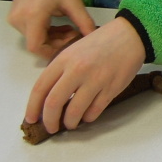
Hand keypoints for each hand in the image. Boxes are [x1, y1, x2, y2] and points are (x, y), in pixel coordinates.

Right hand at [7, 0, 96, 58]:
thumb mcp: (73, 2)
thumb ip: (84, 22)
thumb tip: (94, 37)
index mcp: (32, 15)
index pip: (36, 46)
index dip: (53, 51)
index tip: (71, 46)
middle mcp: (19, 19)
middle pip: (36, 43)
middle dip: (57, 44)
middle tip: (75, 35)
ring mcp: (14, 19)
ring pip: (34, 39)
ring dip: (53, 38)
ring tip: (70, 29)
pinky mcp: (14, 18)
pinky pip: (30, 33)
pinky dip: (46, 33)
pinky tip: (59, 26)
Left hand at [24, 17, 145, 132]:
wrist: (130, 35)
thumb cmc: (101, 42)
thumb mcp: (75, 50)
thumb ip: (61, 71)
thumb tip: (50, 97)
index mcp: (64, 59)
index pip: (40, 88)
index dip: (32, 107)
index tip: (32, 118)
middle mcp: (77, 70)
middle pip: (54, 104)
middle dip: (49, 121)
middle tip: (51, 127)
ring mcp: (96, 80)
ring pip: (75, 111)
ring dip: (70, 123)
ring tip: (71, 123)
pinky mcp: (112, 88)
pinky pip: (94, 111)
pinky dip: (88, 117)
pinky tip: (88, 115)